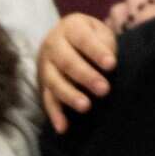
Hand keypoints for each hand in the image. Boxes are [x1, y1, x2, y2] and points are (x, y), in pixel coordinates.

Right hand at [38, 13, 117, 132]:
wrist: (65, 39)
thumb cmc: (90, 37)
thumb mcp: (99, 31)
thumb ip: (104, 43)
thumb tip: (107, 63)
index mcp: (70, 28)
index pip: (82, 39)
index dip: (96, 52)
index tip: (112, 65)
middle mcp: (53, 45)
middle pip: (66, 62)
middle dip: (85, 77)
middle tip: (104, 90)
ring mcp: (45, 66)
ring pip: (54, 82)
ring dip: (69, 95)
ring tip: (86, 107)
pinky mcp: (43, 84)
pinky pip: (47, 99)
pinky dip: (54, 114)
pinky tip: (63, 127)